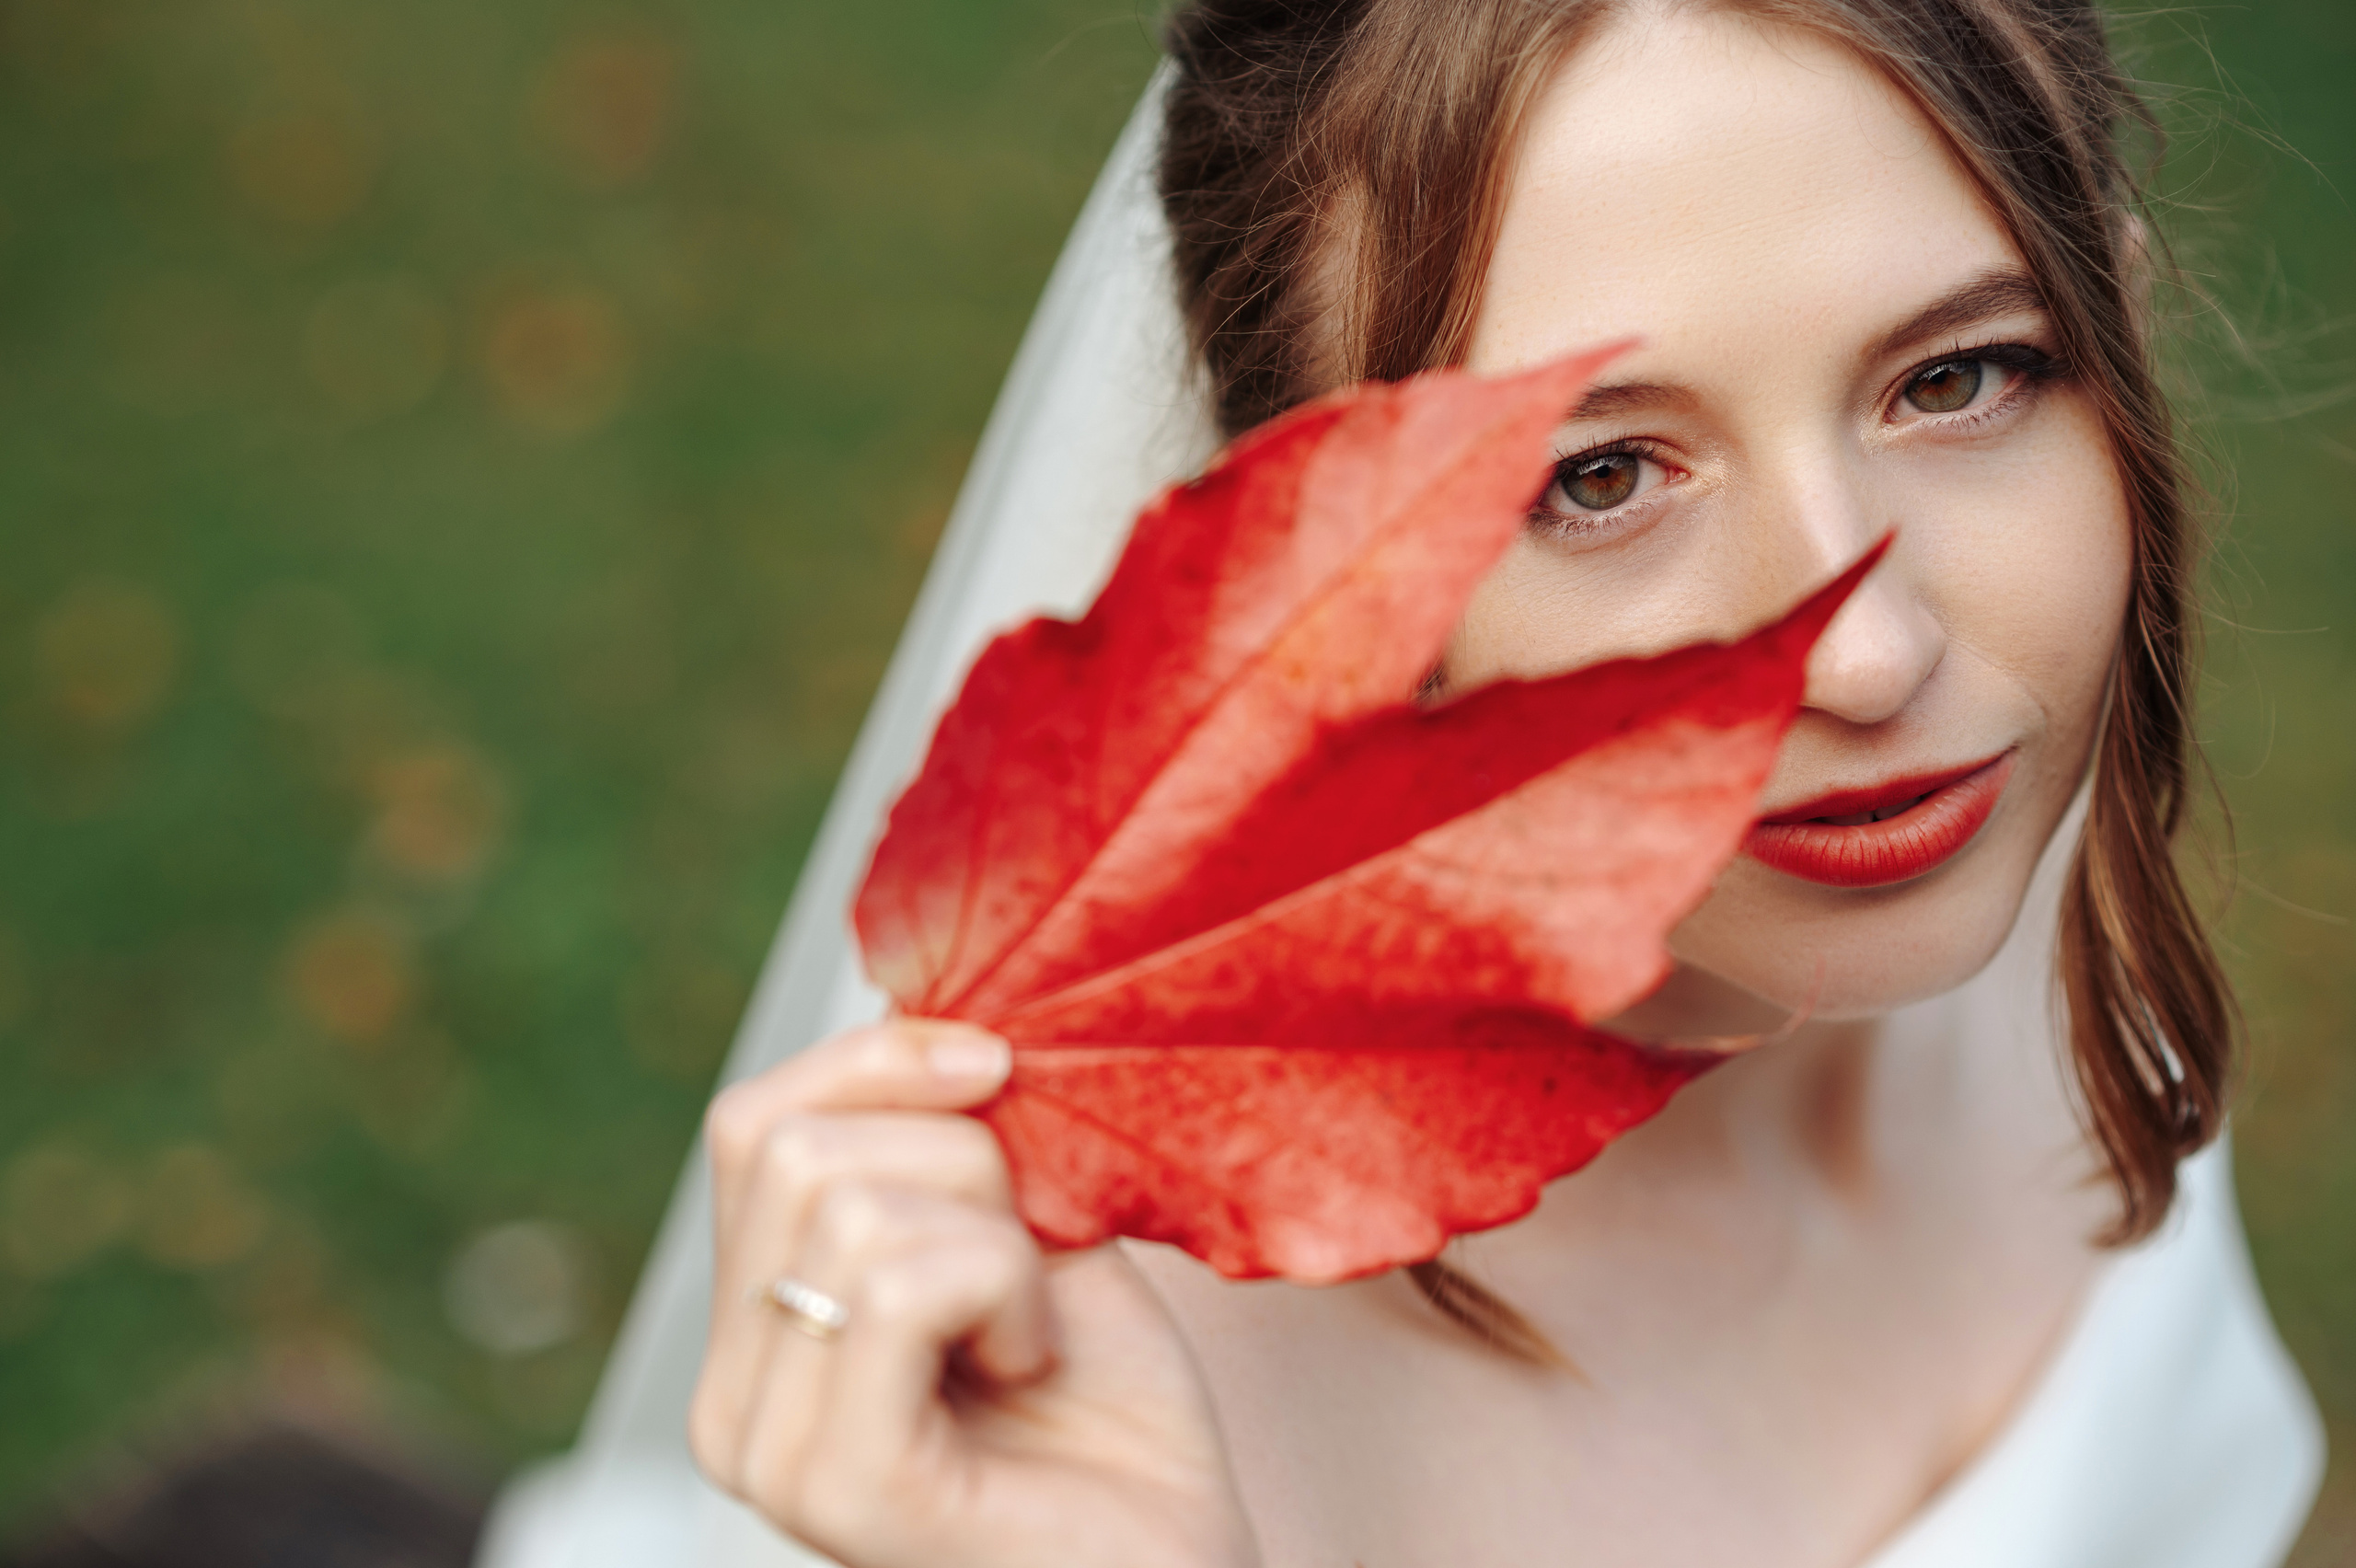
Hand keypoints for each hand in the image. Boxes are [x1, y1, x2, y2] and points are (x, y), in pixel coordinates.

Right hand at [690, 1019, 1260, 1567]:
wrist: (1184, 1564)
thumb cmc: (1116, 1418)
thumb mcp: (1026, 1232)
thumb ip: (953, 1137)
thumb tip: (914, 1000)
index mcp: (757, 1332)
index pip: (752, 1123)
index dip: (879, 1063)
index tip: (1000, 1067)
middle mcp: (731, 1400)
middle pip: (796, 1147)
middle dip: (960, 1159)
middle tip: (1033, 1263)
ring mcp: (772, 1451)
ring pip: (851, 1204)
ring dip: (998, 1240)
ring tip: (1032, 1334)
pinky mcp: (841, 1487)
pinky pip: (902, 1283)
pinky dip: (1004, 1289)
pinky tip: (1030, 1364)